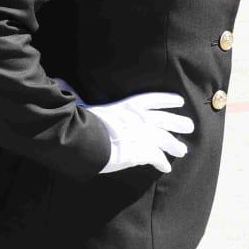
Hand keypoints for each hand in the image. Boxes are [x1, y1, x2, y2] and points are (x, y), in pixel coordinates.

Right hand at [61, 82, 192, 174]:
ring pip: (165, 139)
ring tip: (182, 150)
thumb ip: (74, 93)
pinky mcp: (139, 152)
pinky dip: (161, 162)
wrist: (80, 139)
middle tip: (189, 126)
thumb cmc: (77, 120)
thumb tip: (59, 81)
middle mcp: (138, 119)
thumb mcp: (79, 104)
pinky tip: (165, 167)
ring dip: (175, 145)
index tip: (179, 101)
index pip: (152, 99)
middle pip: (165, 119)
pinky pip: (155, 157)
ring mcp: (141, 136)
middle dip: (179, 122)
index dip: (167, 100)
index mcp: (126, 106)